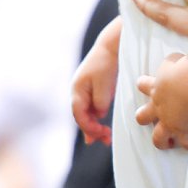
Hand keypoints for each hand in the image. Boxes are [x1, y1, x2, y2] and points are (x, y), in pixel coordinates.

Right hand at [71, 28, 119, 145]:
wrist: (110, 47)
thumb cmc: (107, 64)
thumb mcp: (104, 84)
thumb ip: (100, 101)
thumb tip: (98, 115)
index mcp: (77, 89)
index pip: (78, 114)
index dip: (88, 127)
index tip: (101, 133)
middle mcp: (77, 92)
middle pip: (81, 117)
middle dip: (91, 130)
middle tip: (106, 140)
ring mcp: (83, 91)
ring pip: (86, 114)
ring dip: (94, 126)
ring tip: (106, 138)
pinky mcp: (91, 91)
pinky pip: (91, 109)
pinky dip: (96, 119)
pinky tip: (103, 127)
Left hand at [133, 52, 187, 155]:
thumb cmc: (186, 67)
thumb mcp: (175, 59)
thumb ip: (175, 60)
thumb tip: (180, 57)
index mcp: (156, 87)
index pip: (144, 85)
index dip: (143, 85)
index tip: (143, 85)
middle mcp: (158, 106)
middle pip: (143, 116)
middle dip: (144, 118)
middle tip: (147, 119)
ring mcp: (168, 121)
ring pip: (157, 137)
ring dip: (161, 141)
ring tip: (167, 144)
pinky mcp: (182, 132)